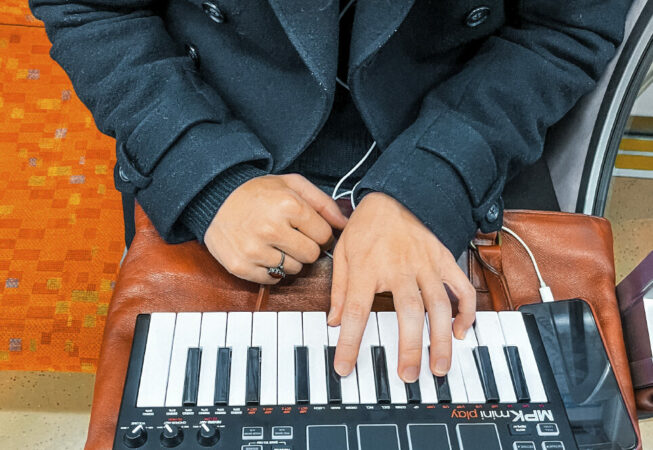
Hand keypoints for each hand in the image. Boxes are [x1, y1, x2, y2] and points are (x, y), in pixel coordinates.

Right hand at [204, 174, 347, 282]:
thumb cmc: (258, 192)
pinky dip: (271, 270)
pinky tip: (263, 253)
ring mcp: (254, 250)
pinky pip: (272, 279)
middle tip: (291, 236)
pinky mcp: (241, 266)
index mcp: (288, 206)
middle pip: (311, 255)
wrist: (215, 198)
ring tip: (275, 243)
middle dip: (306, 247)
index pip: (324, 235)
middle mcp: (271, 229)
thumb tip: (345, 224)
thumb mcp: (292, 184)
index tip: (308, 228)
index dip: (319, 233)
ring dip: (289, 259)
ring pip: (293, 269)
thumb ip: (323, 203)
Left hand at [329, 192, 475, 381]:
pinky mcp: (444, 260)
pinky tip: (461, 331)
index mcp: (368, 268)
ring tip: (440, 366)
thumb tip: (335, 322)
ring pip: (438, 306)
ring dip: (441, 339)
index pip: (357, 312)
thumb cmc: (368, 224)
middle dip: (409, 348)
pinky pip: (461, 288)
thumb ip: (340, 289)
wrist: (397, 194)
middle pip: (407, 313)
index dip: (350, 343)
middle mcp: (399, 269)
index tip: (345, 368)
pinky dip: (466, 311)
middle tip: (408, 375)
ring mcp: (426, 265)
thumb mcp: (344, 252)